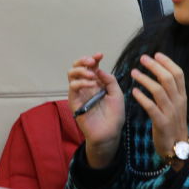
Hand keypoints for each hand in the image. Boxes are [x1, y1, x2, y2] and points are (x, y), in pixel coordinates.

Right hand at [67, 53, 125, 168]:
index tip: (100, 55)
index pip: (91, 66)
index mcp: (97, 82)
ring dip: (81, 71)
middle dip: (83, 60)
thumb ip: (110, 80)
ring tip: (91, 75)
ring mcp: (79, 93)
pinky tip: (92, 85)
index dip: (94, 58)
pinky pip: (73, 87)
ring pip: (71, 74)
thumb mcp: (117, 94)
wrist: (110, 133)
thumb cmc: (115, 115)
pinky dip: (81, 83)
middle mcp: (86, 85)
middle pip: (77, 67)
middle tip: (92, 62)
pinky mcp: (74, 101)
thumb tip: (99, 69)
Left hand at [130, 53, 188, 170]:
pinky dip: (142, 98)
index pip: (178, 74)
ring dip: (145, 79)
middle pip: (168, 79)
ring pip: (159, 91)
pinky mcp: (161, 123)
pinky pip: (151, 107)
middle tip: (142, 58)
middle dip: (155, 66)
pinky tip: (134, 91)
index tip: (156, 54)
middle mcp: (178, 102)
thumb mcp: (176, 105)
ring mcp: (170, 112)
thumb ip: (170, 91)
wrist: (177, 147)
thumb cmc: (173, 123)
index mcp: (182, 96)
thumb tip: (161, 72)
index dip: (167, 62)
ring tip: (133, 72)